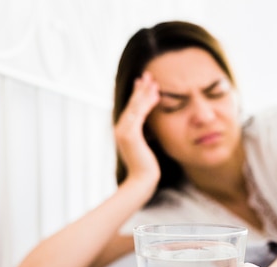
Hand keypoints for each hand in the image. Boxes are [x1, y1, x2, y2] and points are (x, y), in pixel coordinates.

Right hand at [114, 72, 160, 188]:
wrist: (141, 181)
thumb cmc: (145, 169)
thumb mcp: (143, 150)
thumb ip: (142, 140)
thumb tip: (146, 136)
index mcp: (123, 131)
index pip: (131, 109)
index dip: (137, 95)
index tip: (144, 83)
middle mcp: (121, 128)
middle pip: (131, 103)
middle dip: (141, 88)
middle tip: (148, 74)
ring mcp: (124, 131)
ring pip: (135, 106)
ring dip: (145, 92)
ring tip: (153, 80)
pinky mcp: (131, 134)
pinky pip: (140, 114)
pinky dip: (147, 103)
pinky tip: (156, 95)